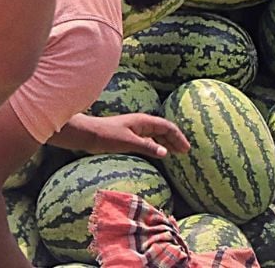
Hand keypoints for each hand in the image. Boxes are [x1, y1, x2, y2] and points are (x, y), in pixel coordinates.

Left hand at [58, 112, 189, 159]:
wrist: (88, 134)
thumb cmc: (107, 136)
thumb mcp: (128, 142)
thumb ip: (147, 147)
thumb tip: (166, 153)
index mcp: (143, 121)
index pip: (167, 126)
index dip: (178, 136)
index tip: (186, 149)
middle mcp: (141, 123)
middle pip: (163, 129)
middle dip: (175, 139)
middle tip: (185, 152)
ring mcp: (135, 129)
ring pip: (156, 134)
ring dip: (167, 142)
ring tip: (176, 152)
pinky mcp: (129, 135)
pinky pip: (149, 139)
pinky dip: (157, 145)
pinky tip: (159, 152)